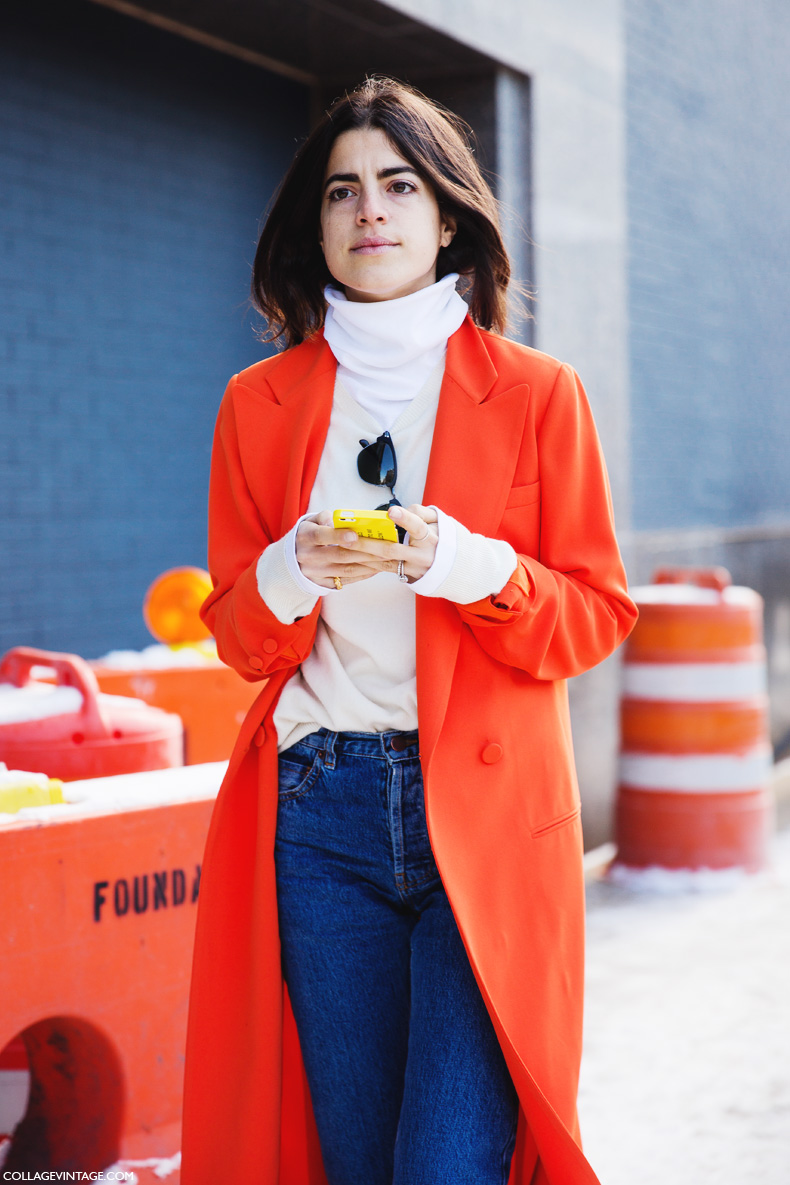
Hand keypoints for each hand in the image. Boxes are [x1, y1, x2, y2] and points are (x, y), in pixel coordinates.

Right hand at [295, 505, 438, 587]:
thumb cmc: (309, 534)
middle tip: (388, 549)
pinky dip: (363, 575)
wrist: (291, 559)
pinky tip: (377, 569)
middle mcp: (309, 557)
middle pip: (340, 555)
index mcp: (305, 537)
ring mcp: (316, 573)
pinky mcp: (322, 584)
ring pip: (346, 570)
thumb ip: (324, 517)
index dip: (338, 536)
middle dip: (366, 552)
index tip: (355, 535)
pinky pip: (346, 581)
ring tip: (388, 560)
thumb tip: (339, 521)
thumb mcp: (310, 521)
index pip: (321, 536)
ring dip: (369, 565)